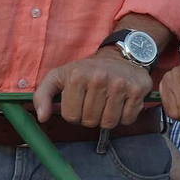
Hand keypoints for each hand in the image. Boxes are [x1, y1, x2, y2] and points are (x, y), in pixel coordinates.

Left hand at [32, 48, 152, 127]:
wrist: (120, 56)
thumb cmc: (86, 71)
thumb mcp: (59, 77)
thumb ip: (43, 96)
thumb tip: (42, 117)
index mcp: (77, 76)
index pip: (71, 117)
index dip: (74, 113)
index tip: (79, 101)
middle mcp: (99, 79)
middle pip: (90, 121)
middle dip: (90, 116)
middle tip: (94, 101)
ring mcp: (120, 84)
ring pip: (109, 123)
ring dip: (107, 118)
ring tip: (107, 102)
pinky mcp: (138, 90)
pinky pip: (127, 120)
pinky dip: (124, 117)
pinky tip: (121, 103)